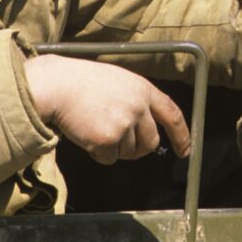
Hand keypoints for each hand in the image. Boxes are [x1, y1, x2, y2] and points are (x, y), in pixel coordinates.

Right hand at [24, 55, 190, 163]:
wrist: (57, 85)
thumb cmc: (82, 82)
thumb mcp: (118, 82)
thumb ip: (136, 101)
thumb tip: (145, 128)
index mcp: (144, 89)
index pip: (172, 115)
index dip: (181, 135)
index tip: (184, 151)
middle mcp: (139, 107)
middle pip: (151, 142)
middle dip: (138, 148)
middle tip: (119, 142)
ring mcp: (124, 124)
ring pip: (128, 152)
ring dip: (113, 148)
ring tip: (95, 127)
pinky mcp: (108, 140)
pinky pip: (109, 159)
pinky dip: (98, 154)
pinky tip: (86, 134)